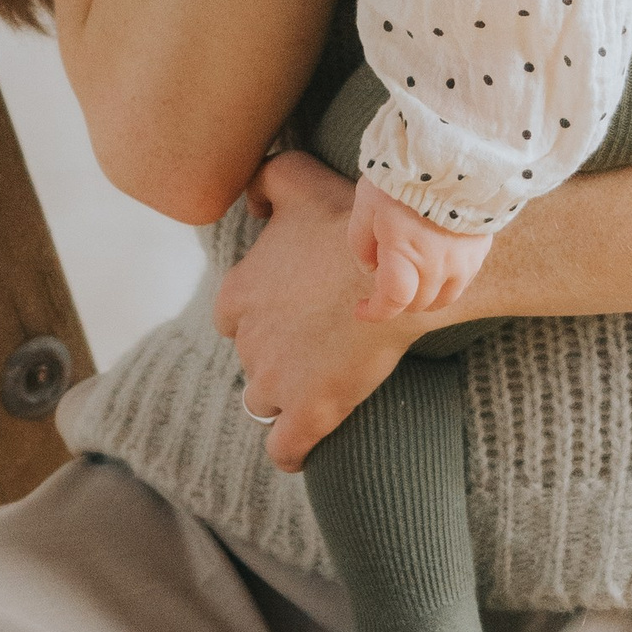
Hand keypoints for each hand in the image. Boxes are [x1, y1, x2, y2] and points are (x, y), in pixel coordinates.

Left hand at [213, 150, 443, 469]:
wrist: (398, 274)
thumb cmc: (349, 226)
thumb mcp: (297, 180)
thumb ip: (263, 180)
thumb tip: (249, 203)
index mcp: (236, 294)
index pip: (232, 317)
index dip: (261, 315)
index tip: (291, 312)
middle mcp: (246, 342)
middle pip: (251, 359)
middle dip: (275, 354)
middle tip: (315, 342)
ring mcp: (275, 382)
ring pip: (263, 401)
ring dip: (284, 396)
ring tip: (316, 385)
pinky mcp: (308, 415)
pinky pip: (284, 450)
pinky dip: (291, 451)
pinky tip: (304, 446)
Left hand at [348, 176, 491, 322]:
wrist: (453, 151)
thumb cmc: (403, 177)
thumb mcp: (367, 205)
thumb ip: (361, 243)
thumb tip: (370, 270)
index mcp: (405, 255)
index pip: (392, 302)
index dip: (374, 312)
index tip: (361, 310)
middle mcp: (437, 266)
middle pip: (416, 303)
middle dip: (396, 299)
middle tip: (384, 277)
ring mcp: (463, 261)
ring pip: (442, 299)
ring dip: (423, 296)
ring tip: (411, 276)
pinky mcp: (479, 250)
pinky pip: (462, 282)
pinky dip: (445, 283)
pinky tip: (435, 264)